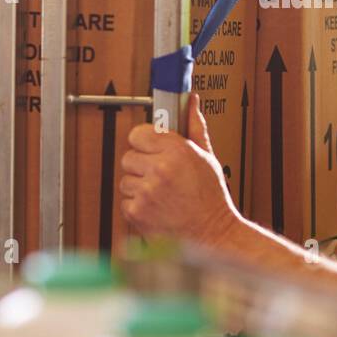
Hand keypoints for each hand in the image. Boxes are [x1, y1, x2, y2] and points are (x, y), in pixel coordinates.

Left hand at [119, 93, 238, 245]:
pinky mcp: (136, 212)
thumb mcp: (208, 157)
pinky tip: (156, 208)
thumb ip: (194, 127)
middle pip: (128, 157)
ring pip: (125, 180)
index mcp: (177, 151)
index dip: (144, 142)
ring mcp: (146, 192)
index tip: (152, 149)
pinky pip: (125, 201)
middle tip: (159, 176)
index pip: (138, 134)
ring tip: (160, 194)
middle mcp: (160, 169)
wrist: (212, 236)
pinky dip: (137, 206)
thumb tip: (191, 101)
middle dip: (141, 166)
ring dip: (138, 187)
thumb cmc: (211, 199)